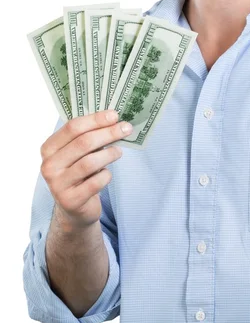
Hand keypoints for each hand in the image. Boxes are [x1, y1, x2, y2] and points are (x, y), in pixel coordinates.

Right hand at [40, 110, 131, 231]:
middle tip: (127, 128)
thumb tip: (115, 119)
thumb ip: (90, 136)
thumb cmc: (79, 172)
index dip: (96, 119)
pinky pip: (96, 182)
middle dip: (109, 133)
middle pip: (83, 143)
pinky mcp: (71, 200)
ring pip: (90, 162)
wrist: (74, 208)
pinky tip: (106, 173)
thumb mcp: (78, 153)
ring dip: (110, 154)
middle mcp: (49, 165)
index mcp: (49, 148)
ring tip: (119, 151)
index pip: (72, 127)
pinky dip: (106, 175)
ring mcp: (58, 185)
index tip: (115, 115)